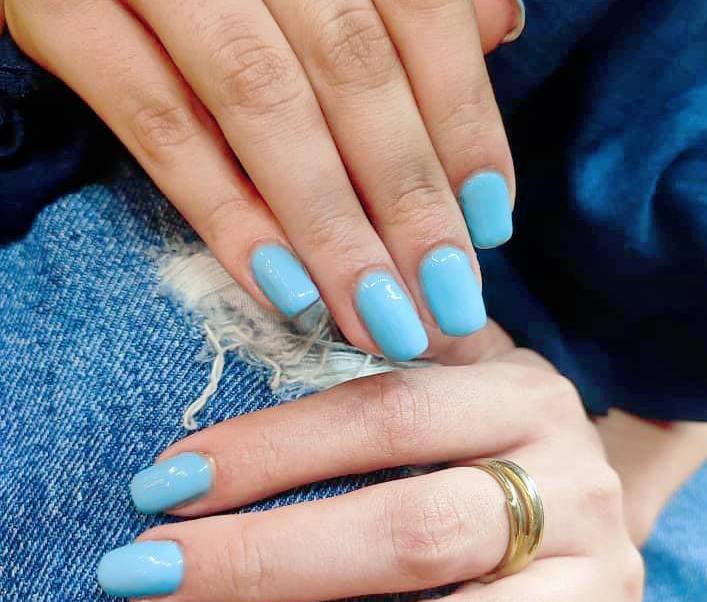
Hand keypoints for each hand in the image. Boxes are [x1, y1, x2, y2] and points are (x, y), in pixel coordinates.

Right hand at [6, 0, 521, 364]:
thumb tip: (500, 29)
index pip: (421, 13)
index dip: (465, 125)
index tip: (491, 224)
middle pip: (353, 72)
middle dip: (410, 201)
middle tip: (450, 305)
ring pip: (265, 105)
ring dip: (333, 230)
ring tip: (380, 321)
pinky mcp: (60, 9)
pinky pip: (156, 124)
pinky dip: (225, 211)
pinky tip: (284, 291)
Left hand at [97, 331, 644, 601]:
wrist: (592, 508)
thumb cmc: (485, 447)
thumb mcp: (451, 384)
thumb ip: (378, 369)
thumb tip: (252, 358)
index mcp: (526, 398)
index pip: (389, 412)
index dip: (272, 449)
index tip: (161, 487)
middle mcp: (576, 488)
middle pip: (422, 529)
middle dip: (274, 560)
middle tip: (151, 580)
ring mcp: (603, 584)